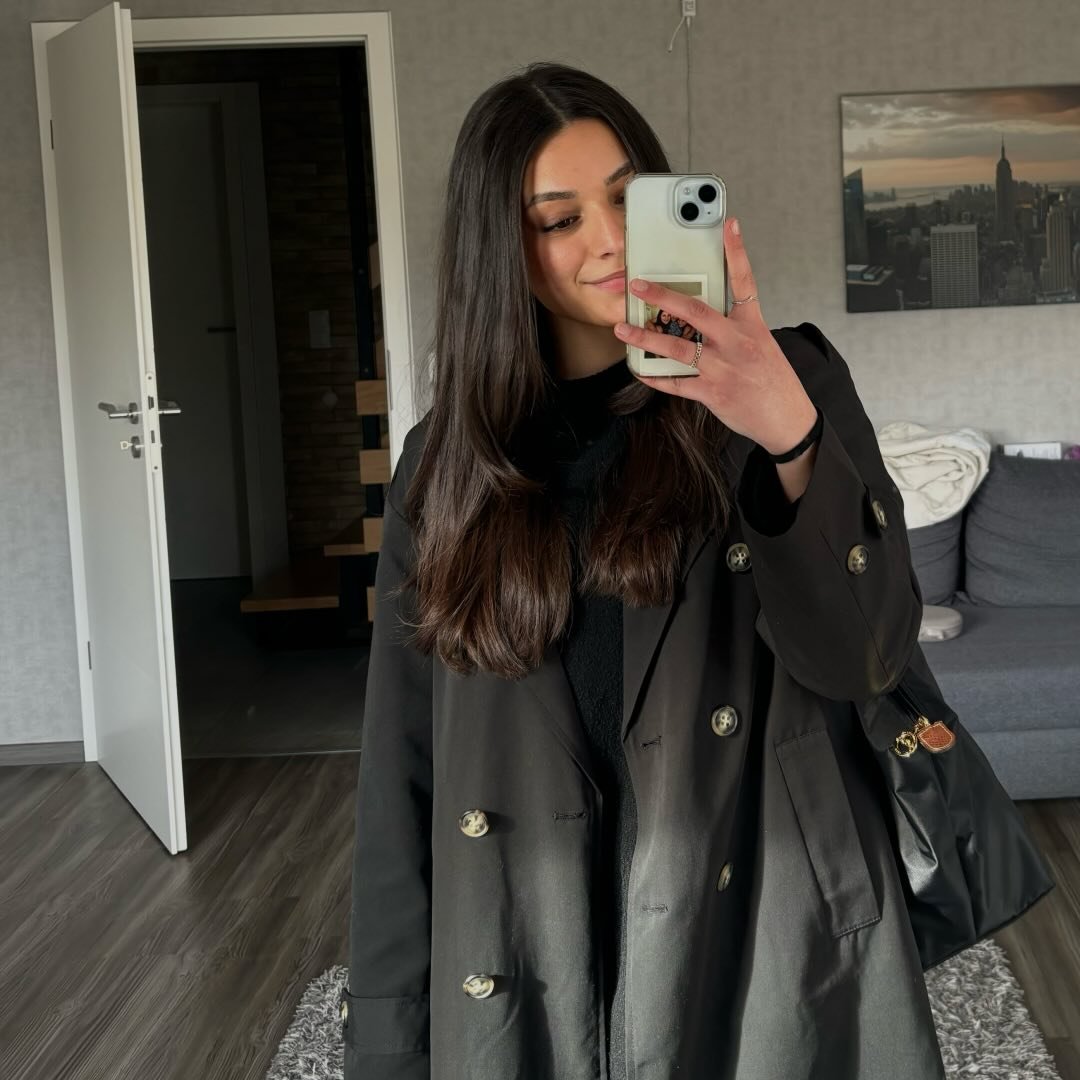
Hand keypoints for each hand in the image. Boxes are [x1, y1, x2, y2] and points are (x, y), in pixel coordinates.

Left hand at [613, 218, 817, 455]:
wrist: (787, 419)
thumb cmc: (774, 382)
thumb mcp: (763, 345)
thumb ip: (735, 329)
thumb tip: (701, 319)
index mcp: (752, 326)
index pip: (745, 281)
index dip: (737, 251)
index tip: (728, 224)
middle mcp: (736, 342)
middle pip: (695, 311)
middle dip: (662, 296)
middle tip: (637, 285)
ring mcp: (723, 368)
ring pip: (677, 347)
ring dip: (646, 337)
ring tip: (623, 329)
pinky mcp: (712, 393)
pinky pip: (676, 383)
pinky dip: (655, 376)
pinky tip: (639, 369)